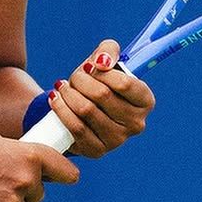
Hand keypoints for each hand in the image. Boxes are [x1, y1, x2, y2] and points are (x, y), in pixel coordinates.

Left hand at [46, 39, 154, 158]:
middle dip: (81, 80)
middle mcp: (136, 124)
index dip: (102, 72)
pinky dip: (61, 109)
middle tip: (74, 78)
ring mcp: (117, 140)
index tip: (90, 66)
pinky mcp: (97, 151)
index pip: (125, 83)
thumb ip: (108, 51)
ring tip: (62, 87)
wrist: (77, 110)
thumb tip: (102, 61)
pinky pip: (75, 127)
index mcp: (145, 101)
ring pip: (86, 110)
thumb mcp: (104, 61)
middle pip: (102, 95)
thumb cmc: (95, 84)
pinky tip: (56, 98)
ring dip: (68, 93)